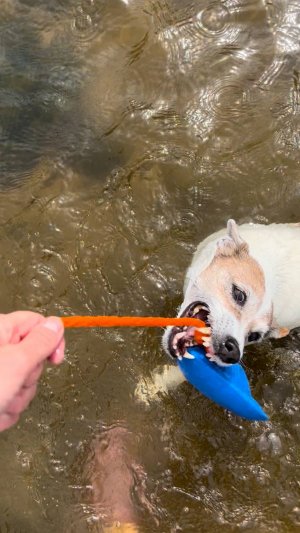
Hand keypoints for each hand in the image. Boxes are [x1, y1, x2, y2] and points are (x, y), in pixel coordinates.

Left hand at [0, 312, 64, 430]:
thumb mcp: (16, 364)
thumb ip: (40, 342)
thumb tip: (56, 324)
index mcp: (0, 330)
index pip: (37, 324)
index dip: (51, 340)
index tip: (55, 360)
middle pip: (33, 357)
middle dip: (28, 378)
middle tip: (13, 384)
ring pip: (23, 383)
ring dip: (16, 399)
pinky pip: (12, 400)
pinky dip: (6, 411)